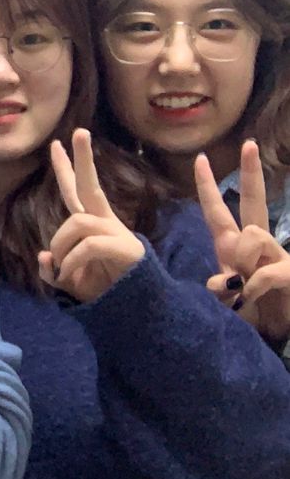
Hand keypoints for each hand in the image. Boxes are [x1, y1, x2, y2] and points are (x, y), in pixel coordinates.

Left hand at [39, 129, 144, 302]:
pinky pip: (87, 246)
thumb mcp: (67, 280)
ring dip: (62, 245)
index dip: (66, 169)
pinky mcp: (125, 248)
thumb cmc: (100, 289)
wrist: (129, 310)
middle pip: (91, 185)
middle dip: (83, 159)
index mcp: (92, 223)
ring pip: (78, 222)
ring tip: (62, 267)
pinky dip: (71, 261)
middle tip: (78, 131)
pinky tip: (68, 275)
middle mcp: (105, 222)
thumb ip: (52, 269)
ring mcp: (116, 233)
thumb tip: (43, 257)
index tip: (55, 144)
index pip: (76, 191)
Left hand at [196, 140, 289, 347]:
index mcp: (233, 248)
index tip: (199, 159)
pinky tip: (251, 299)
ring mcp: (277, 256)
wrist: (278, 334)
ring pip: (251, 236)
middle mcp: (256, 246)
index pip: (217, 212)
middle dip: (252, 172)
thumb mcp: (225, 300)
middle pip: (253, 202)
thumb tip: (221, 282)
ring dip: (242, 264)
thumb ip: (219, 287)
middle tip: (248, 144)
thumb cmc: (251, 314)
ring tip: (245, 290)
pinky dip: (251, 288)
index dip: (207, 188)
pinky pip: (262, 272)